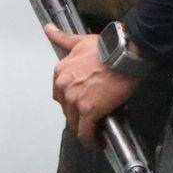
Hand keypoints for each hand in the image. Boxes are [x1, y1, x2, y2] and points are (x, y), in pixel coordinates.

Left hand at [43, 24, 138, 148]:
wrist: (123, 55)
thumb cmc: (106, 48)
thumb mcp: (79, 42)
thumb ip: (62, 38)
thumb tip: (48, 29)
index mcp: (60, 71)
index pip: (60, 94)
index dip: (71, 101)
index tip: (82, 104)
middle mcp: (63, 86)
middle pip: (66, 110)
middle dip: (78, 115)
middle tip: (92, 118)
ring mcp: (75, 99)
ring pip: (74, 123)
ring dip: (84, 130)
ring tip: (95, 133)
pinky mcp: (89, 110)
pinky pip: (85, 132)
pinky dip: (91, 140)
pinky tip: (98, 143)